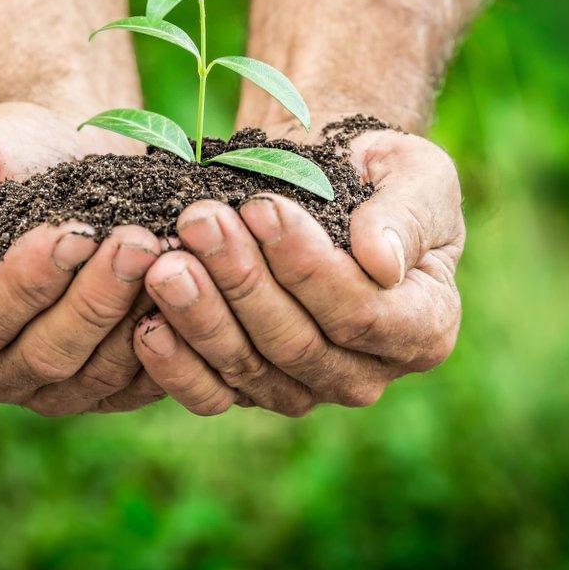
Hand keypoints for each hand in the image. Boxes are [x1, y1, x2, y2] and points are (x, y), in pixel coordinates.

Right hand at [0, 101, 165, 414]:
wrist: (60, 155)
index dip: (27, 282)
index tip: (73, 231)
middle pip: (41, 355)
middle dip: (93, 298)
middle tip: (138, 241)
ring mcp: (42, 387)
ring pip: (92, 373)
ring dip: (133, 315)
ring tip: (165, 254)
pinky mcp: (100, 388)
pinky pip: (134, 383)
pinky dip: (165, 340)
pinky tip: (188, 288)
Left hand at [132, 126, 463, 415]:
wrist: (328, 183)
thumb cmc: (380, 175)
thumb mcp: (417, 176)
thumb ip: (406, 215)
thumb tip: (381, 261)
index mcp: (424, 328)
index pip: (362, 314)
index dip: (307, 267)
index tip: (261, 207)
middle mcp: (367, 374)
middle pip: (297, 344)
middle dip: (242, 280)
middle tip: (198, 222)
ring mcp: (306, 389)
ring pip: (249, 368)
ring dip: (201, 315)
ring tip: (164, 262)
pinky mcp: (252, 389)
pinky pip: (211, 394)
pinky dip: (175, 365)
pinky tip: (145, 325)